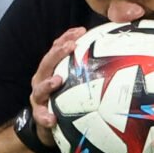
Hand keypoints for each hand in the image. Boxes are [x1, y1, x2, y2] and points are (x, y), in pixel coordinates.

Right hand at [29, 26, 86, 145]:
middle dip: (58, 53)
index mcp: (52, 68)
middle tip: (71, 46)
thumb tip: (115, 54)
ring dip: (48, 84)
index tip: (81, 30)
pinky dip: (45, 117)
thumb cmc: (66, 97)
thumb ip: (87, 68)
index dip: (67, 37)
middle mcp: (42, 79)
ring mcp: (38, 96)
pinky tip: (52, 119)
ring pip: (40, 88)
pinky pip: (41, 116)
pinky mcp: (38, 114)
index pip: (57, 48)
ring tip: (57, 80)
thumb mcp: (74, 81)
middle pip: (47, 63)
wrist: (48, 122)